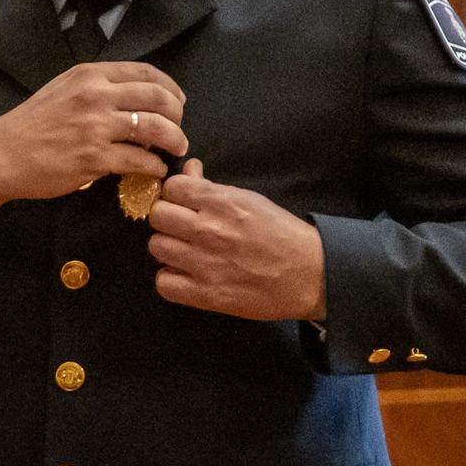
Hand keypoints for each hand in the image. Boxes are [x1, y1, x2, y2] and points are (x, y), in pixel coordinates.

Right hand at [0, 62, 189, 221]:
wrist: (2, 154)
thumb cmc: (32, 123)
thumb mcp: (63, 89)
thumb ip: (97, 87)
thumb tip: (134, 97)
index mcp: (89, 75)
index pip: (145, 73)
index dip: (170, 88)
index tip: (178, 101)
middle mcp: (95, 96)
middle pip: (157, 99)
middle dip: (177, 115)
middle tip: (179, 129)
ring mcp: (95, 127)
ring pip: (154, 128)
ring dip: (174, 140)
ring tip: (177, 149)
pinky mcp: (93, 158)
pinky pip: (139, 160)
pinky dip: (154, 166)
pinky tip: (154, 170)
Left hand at [147, 159, 326, 320]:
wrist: (309, 274)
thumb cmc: (281, 233)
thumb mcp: (249, 199)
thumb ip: (212, 188)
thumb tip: (188, 170)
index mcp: (221, 203)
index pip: (171, 188)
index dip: (175, 194)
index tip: (183, 202)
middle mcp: (207, 231)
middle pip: (157, 216)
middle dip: (168, 218)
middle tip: (182, 226)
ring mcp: (203, 264)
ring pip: (156, 247)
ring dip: (168, 247)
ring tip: (185, 251)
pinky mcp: (205, 295)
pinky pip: (163, 283)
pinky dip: (170, 279)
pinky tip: (185, 274)